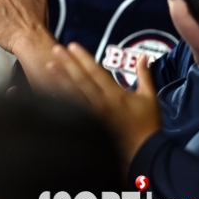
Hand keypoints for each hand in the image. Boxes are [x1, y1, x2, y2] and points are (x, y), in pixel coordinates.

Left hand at [46, 42, 160, 162]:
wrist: (145, 152)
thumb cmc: (148, 124)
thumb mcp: (149, 97)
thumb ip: (144, 75)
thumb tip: (144, 55)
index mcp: (116, 95)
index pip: (96, 72)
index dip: (83, 58)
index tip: (72, 46)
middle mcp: (102, 103)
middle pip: (81, 80)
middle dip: (68, 64)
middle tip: (55, 50)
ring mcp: (93, 115)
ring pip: (74, 94)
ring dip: (61, 80)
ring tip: (49, 66)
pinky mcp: (89, 125)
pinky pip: (73, 110)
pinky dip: (62, 100)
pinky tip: (50, 92)